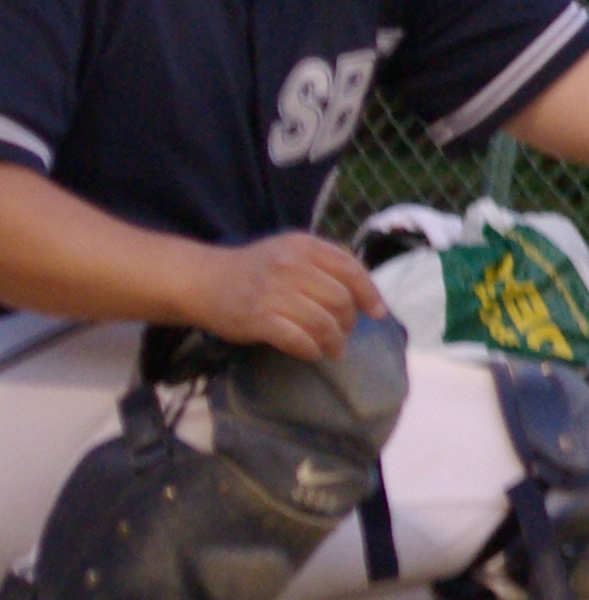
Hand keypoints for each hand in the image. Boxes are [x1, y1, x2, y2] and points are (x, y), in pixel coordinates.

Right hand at [186, 232, 384, 362]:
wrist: (200, 280)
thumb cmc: (252, 268)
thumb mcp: (289, 250)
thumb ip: (323, 261)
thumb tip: (362, 287)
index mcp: (304, 246)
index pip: (351, 269)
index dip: (370, 293)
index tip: (377, 313)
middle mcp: (292, 266)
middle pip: (340, 300)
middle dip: (349, 322)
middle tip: (345, 334)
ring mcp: (274, 293)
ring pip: (323, 323)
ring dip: (334, 341)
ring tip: (334, 350)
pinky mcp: (259, 319)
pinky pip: (298, 340)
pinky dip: (311, 350)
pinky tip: (313, 353)